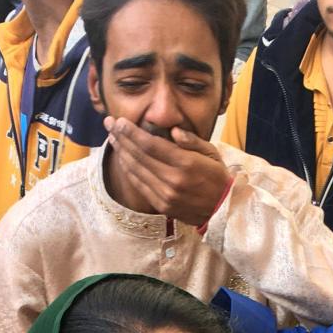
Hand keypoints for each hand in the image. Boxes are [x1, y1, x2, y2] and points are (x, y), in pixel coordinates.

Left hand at [105, 116, 230, 225]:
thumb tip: (172, 130)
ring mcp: (165, 195)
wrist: (223, 211)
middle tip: (109, 123)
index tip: (119, 121)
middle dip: (121, 138)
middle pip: (138, 155)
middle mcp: (172, 180)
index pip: (150, 144)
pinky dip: (129, 170)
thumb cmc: (218, 178)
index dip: (131, 132)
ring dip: (121, 153)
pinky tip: (123, 159)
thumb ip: (191, 141)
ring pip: (136, 170)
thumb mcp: (212, 153)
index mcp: (185, 164)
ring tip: (113, 138)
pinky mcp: (162, 206)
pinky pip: (140, 185)